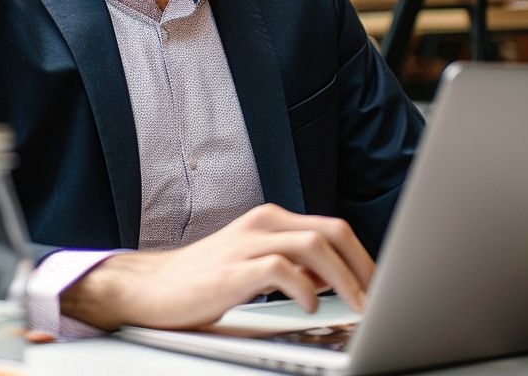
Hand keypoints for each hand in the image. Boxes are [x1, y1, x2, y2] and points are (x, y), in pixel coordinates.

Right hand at [59, 203, 373, 330]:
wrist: (148, 288)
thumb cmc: (202, 282)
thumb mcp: (256, 268)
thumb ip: (294, 268)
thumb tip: (336, 281)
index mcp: (270, 220)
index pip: (332, 229)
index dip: (362, 257)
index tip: (379, 285)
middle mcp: (262, 224)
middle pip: (331, 232)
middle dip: (362, 266)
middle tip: (378, 298)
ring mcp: (246, 243)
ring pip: (313, 246)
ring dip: (344, 279)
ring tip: (357, 306)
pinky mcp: (232, 269)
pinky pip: (281, 270)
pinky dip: (305, 288)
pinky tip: (312, 306)